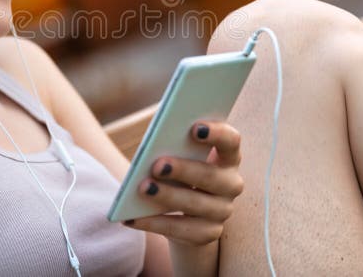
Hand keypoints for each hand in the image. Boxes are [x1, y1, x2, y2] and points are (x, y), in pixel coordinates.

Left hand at [123, 120, 243, 245]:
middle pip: (211, 176)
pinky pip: (180, 229)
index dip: (217, 133)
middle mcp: (231, 184)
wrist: (187, 215)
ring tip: (143, 188)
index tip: (195, 127)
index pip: (231, 141)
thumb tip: (153, 146)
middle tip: (157, 165)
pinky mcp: (208, 234)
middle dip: (183, 170)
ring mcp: (222, 211)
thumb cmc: (180, 174)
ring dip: (167, 196)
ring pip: (195, 204)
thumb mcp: (181, 157)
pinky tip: (131, 218)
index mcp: (228, 157)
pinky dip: (153, 223)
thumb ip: (175, 146)